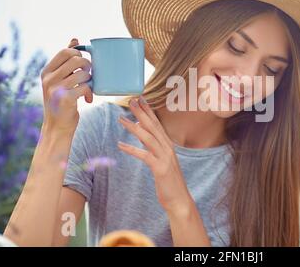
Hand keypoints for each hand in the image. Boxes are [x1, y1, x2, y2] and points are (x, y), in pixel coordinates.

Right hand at [41, 38, 92, 133]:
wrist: (57, 127)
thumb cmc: (62, 101)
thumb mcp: (60, 80)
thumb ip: (66, 62)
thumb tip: (75, 39)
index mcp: (47, 71)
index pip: (66, 51)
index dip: (79, 55)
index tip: (82, 66)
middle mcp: (49, 78)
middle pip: (77, 60)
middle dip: (88, 66)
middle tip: (88, 76)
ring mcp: (56, 88)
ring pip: (84, 73)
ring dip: (90, 81)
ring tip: (87, 89)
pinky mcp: (65, 99)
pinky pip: (86, 87)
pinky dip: (90, 93)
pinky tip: (87, 99)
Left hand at [117, 97, 193, 215]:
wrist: (179, 200)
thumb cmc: (169, 181)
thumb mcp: (160, 160)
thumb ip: (152, 146)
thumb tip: (141, 131)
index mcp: (168, 145)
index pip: (157, 124)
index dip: (148, 111)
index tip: (140, 99)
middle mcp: (168, 148)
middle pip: (153, 127)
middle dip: (142, 113)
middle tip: (132, 100)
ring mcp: (165, 157)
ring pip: (148, 138)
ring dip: (134, 127)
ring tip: (121, 119)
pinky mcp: (161, 168)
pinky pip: (144, 156)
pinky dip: (132, 149)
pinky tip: (120, 145)